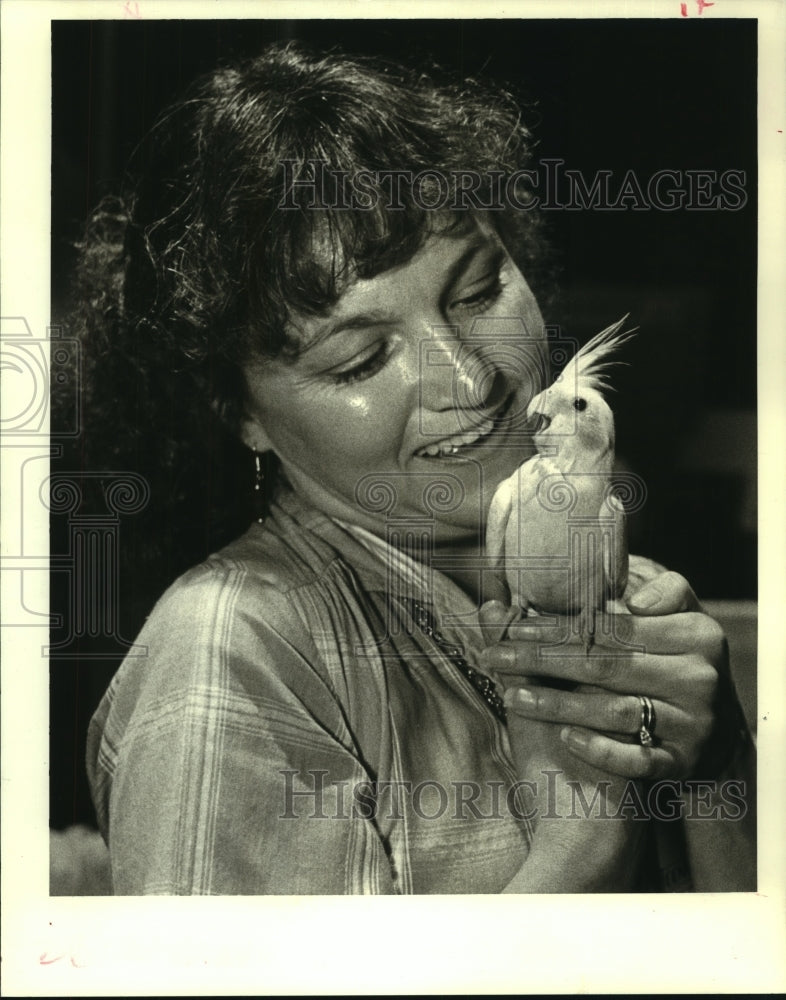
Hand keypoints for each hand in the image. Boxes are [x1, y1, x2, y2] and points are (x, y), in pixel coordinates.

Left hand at [480, 570, 725, 781]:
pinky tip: (565, 737)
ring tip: (512, 697)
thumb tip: (594, 600)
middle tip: (495, 656)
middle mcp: (698, 677)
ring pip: (615, 711)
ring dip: (557, 705)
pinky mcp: (684, 763)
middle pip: (606, 665)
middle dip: (543, 661)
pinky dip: (600, 749)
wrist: (714, 730)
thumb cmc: (671, 664)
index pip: (614, 628)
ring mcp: (694, 723)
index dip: (560, 628)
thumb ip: (640, 600)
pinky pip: (638, 760)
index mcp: (695, 634)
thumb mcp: (667, 624)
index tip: (514, 629)